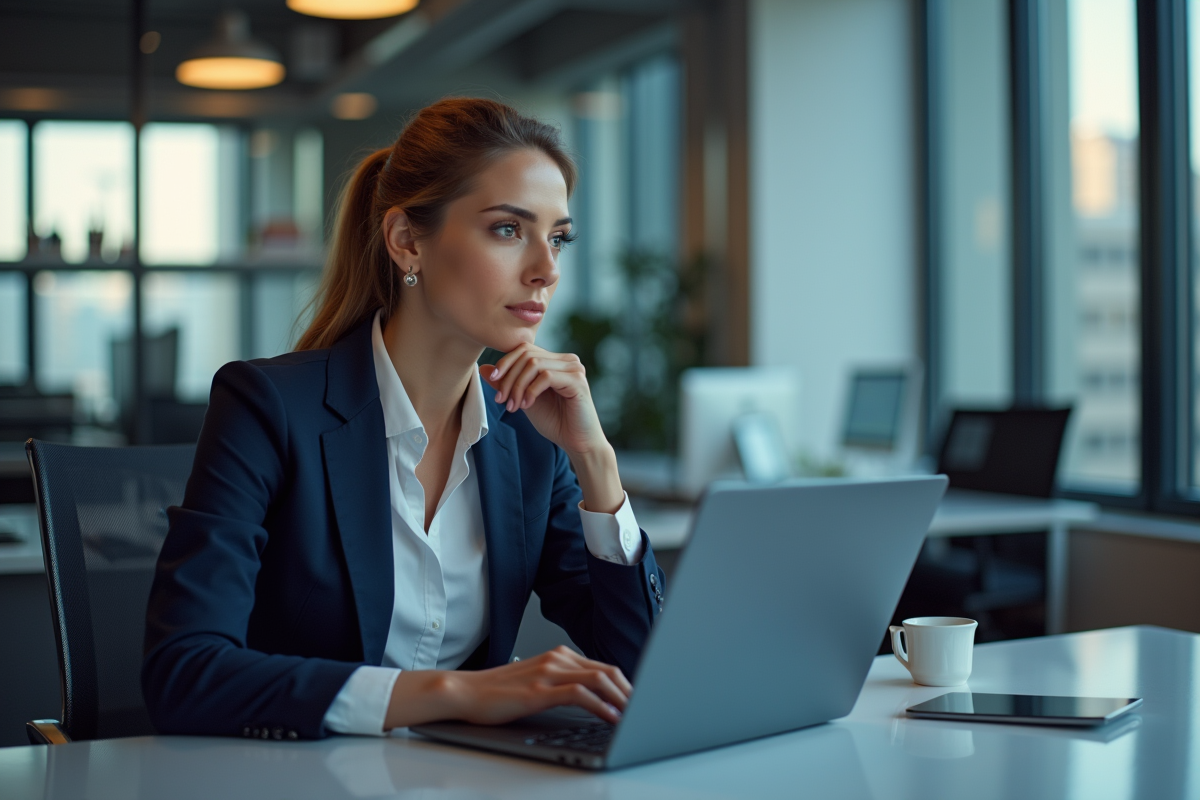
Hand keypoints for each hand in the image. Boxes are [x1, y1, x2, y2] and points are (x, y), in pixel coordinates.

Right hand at [383, 646, 631, 729]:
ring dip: (621, 698)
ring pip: (598, 679)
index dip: (625, 685)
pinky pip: (580, 694)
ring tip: (634, 715)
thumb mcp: (535, 683)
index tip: (638, 702)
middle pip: (607, 671)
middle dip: (630, 692)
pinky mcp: (539, 690)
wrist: (465, 691)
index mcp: (559, 656)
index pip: (603, 667)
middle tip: (644, 710)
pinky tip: (610, 717)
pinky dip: (601, 705)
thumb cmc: (497, 692)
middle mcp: (557, 659)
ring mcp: (548, 673)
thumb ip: (561, 685)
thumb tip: (591, 701)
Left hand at [480, 344, 624, 512]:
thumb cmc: (555, 422)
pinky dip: (530, 391)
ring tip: (513, 407)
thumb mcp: (524, 400)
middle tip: (501, 400)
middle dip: (509, 377)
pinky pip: (546, 376)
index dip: (506, 363)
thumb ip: (508, 384)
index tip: (494, 382)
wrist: (577, 443)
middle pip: (527, 354)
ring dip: (517, 386)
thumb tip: (484, 368)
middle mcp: (567, 360)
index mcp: (555, 361)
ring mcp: (574, 368)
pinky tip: (527, 405)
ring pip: (534, 364)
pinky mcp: (577, 381)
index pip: (525, 349)